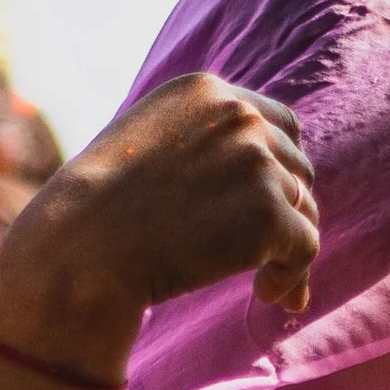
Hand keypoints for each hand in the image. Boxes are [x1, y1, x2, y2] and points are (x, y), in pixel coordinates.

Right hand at [0, 72, 319, 368]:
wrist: (83, 247)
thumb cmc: (96, 213)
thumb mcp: (141, 148)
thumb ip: (191, 145)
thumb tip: (241, 184)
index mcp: (206, 92)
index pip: (277, 124)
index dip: (280, 169)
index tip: (267, 208)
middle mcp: (238, 116)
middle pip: (297, 167)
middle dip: (288, 211)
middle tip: (266, 258)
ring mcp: (257, 161)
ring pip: (304, 209)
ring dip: (288, 250)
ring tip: (264, 287)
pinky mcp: (268, 212)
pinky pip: (305, 247)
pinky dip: (294, 277)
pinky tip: (264, 296)